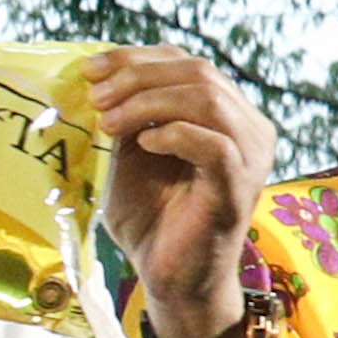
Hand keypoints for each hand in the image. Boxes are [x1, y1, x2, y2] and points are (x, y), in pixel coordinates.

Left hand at [92, 45, 275, 337]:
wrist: (169, 280)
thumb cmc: (152, 220)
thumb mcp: (130, 156)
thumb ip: (127, 118)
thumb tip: (97, 79)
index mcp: (224, 114)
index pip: (185, 62)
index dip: (135, 58)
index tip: (89, 70)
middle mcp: (246, 128)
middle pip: (198, 72)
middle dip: (138, 77)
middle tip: (96, 98)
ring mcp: (249, 157)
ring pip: (209, 99)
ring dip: (151, 102)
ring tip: (110, 122)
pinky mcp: (239, 189)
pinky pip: (216, 146)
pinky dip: (176, 134)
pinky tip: (144, 145)